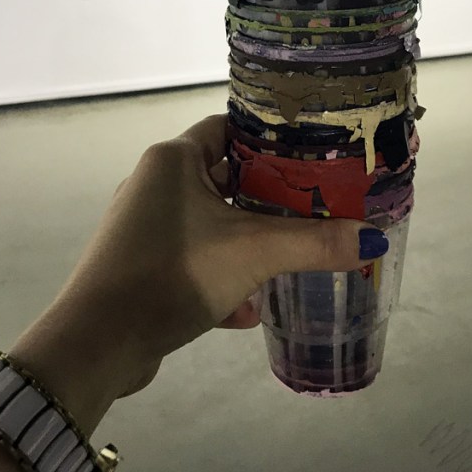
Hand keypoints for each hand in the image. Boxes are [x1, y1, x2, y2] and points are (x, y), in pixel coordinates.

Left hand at [10, 114, 383, 427]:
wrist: (98, 342)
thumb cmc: (174, 273)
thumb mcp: (254, 253)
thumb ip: (315, 244)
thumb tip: (373, 239)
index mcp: (174, 160)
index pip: (229, 129)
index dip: (270, 140)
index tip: (312, 155)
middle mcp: (154, 184)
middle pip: (223, 177)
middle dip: (267, 197)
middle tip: (314, 207)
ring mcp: (143, 227)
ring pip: (209, 224)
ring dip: (246, 242)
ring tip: (289, 258)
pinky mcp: (138, 266)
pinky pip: (191, 260)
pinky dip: (220, 277)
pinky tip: (246, 310)